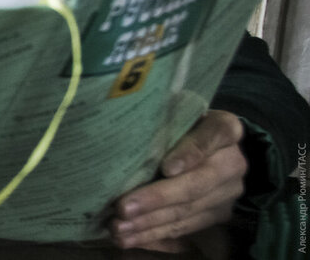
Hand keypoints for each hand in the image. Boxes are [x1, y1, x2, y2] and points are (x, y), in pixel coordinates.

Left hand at [110, 110, 245, 250]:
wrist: (205, 145)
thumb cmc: (178, 123)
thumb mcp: (173, 112)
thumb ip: (161, 121)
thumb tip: (124, 136)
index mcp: (225, 128)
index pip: (213, 135)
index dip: (190, 152)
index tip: (166, 167)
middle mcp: (233, 163)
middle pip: (196, 184)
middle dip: (156, 199)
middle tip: (123, 208)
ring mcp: (229, 193)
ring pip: (188, 212)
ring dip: (150, 224)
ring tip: (119, 229)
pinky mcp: (218, 216)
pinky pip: (186, 229)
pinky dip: (156, 236)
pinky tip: (131, 239)